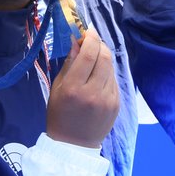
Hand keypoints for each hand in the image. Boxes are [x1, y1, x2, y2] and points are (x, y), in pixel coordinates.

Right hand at [46, 28, 118, 148]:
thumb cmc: (60, 115)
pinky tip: (98, 76)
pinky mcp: (117, 103)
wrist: (74, 145)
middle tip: (91, 41)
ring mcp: (108, 98)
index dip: (90, 38)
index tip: (88, 30)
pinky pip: (113, 80)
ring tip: (93, 57)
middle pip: (104, 57)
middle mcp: (94, 92)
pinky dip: (106, 72)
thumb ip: (69, 64)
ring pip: (111, 67)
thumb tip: (76, 41)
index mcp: (74, 88)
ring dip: (103, 57)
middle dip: (99, 44)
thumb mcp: (57, 88)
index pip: (88, 54)